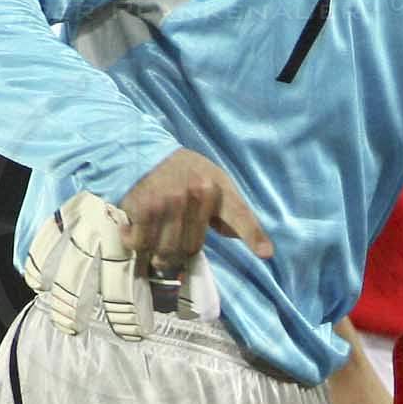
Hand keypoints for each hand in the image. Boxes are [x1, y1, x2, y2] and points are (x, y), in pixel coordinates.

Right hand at [117, 148, 272, 277]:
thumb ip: (228, 212)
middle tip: (171, 234)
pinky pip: (142, 244)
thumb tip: (245, 240)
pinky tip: (136, 229)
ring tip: (154, 235)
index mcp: (218, 187)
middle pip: (191, 248)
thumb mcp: (211, 181)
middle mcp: (196, 193)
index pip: (240, 215)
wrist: (142, 151)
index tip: (266, 252)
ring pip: (167, 251)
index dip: (254, 236)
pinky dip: (136, 243)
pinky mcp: (145, 207)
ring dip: (158, 251)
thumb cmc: (182, 171)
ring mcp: (169, 201)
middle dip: (180, 249)